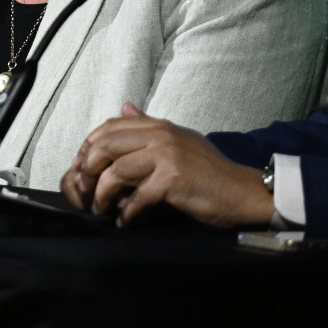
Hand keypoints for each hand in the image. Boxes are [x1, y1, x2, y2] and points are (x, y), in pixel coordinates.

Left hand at [62, 106, 275, 227]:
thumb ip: (149, 126)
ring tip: (102, 209)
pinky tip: (126, 222)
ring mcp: (168, 155)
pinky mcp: (173, 179)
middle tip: (86, 192)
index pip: (109, 127)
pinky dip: (127, 213)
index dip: (89, 148)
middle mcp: (162, 134)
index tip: (83, 170)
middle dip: (88, 171)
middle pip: (105, 146)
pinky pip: (137, 197)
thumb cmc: (208, 172)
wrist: (243, 192)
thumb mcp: (178, 142)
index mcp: (160, 125)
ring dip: (103, 195)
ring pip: (116, 171)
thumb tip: (124, 106)